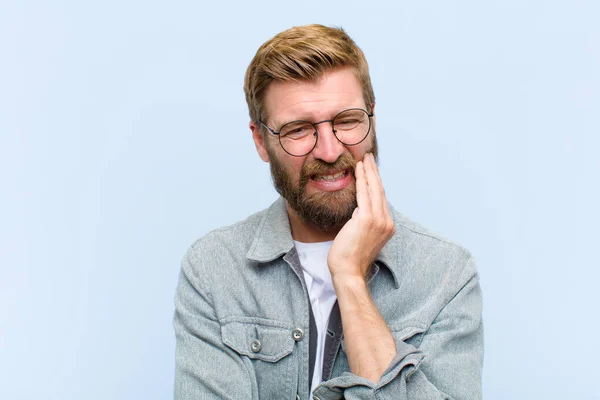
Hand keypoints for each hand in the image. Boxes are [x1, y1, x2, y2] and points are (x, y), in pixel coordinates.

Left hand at [327, 153, 394, 281]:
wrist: (349, 271)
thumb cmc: (350, 258)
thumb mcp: (361, 236)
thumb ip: (363, 222)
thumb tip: (358, 210)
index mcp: (387, 226)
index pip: (381, 199)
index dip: (376, 182)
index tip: (371, 170)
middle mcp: (386, 222)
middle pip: (380, 190)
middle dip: (374, 172)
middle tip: (369, 157)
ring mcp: (379, 220)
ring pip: (374, 189)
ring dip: (368, 171)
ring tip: (364, 158)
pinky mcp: (367, 219)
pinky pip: (363, 194)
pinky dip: (361, 180)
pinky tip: (358, 169)